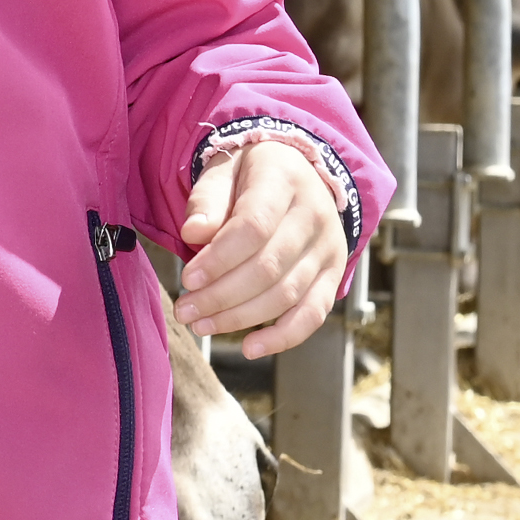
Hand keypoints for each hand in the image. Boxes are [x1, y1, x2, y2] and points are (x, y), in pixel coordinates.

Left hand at [175, 139, 346, 358]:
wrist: (298, 174)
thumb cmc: (249, 176)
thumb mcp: (223, 172)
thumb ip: (207, 200)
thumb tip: (194, 233)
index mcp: (284, 181)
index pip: (254, 227)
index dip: (219, 259)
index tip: (188, 279)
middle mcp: (315, 215)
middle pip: (268, 267)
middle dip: (221, 296)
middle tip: (185, 310)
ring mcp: (329, 248)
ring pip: (287, 294)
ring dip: (241, 318)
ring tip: (202, 325)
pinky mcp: (334, 275)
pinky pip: (313, 313)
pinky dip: (283, 337)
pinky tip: (250, 348)